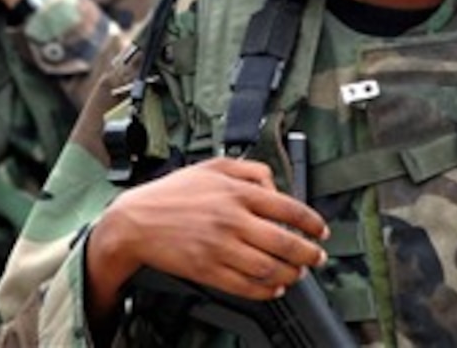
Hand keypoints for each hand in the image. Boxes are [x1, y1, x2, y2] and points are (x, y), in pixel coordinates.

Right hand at [85, 158, 327, 326]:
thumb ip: (250, 170)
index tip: (321, 231)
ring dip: (291, 274)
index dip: (312, 223)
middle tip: (317, 257)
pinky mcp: (208, 270)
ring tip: (297, 273)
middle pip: (285, 242)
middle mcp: (231, 220)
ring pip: (270, 268)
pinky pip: (246, 286)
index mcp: (236, 192)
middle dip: (309, 253)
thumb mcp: (213, 166)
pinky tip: (274, 287)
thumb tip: (276, 187)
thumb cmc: (172, 193)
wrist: (135, 221)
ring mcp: (220, 247)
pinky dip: (266, 290)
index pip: (289, 208)